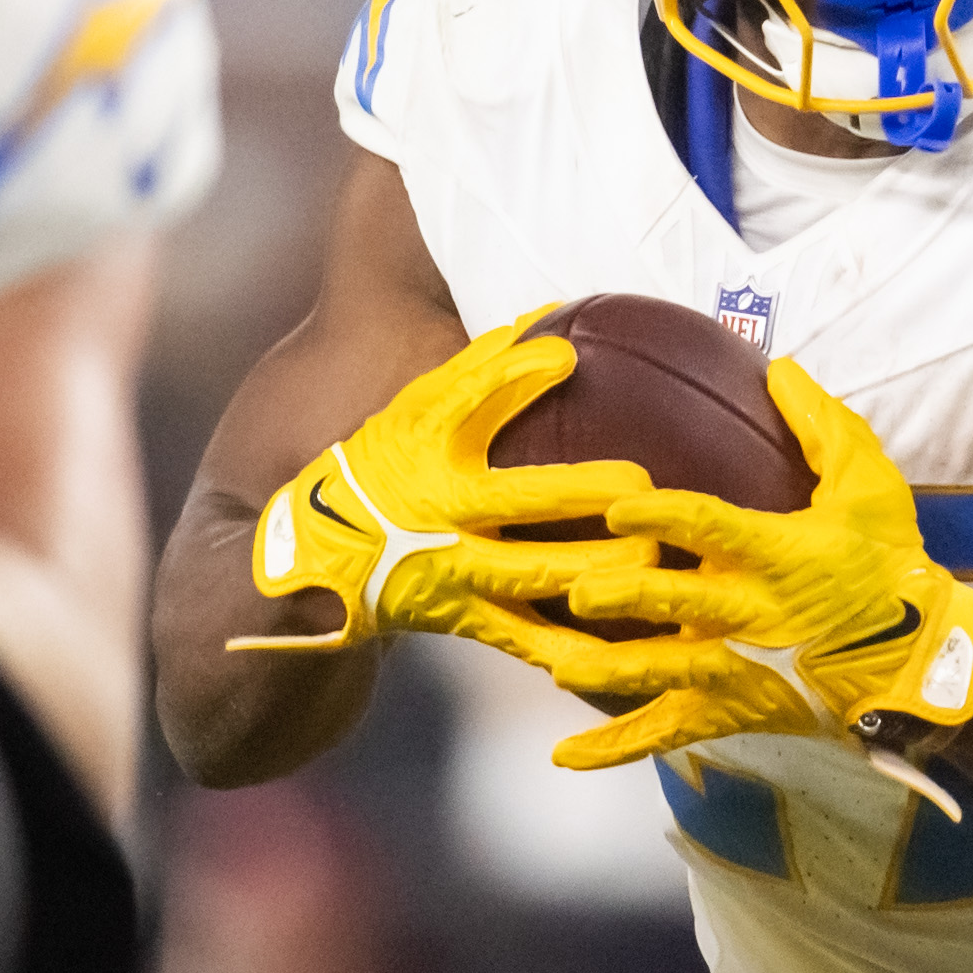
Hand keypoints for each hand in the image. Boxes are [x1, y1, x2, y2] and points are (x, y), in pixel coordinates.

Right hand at [224, 310, 666, 671]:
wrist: (320, 561)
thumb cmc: (382, 471)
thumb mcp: (415, 412)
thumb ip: (483, 370)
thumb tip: (551, 321)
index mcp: (428, 450)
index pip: (469, 400)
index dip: (514, 376)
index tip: (568, 358)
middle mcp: (442, 510)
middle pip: (516, 500)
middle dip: (579, 492)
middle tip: (640, 482)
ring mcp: (455, 571)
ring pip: (530, 574)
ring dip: (590, 570)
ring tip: (652, 561)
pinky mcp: (468, 619)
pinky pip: (526, 639)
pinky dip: (572, 650)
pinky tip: (625, 651)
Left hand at [544, 360, 972, 772]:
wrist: (920, 662)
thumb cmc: (892, 566)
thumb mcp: (870, 484)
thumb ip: (822, 425)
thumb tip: (778, 367)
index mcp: (780, 555)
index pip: (713, 527)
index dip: (664, 512)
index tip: (618, 500)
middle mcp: (754, 615)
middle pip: (679, 602)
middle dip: (626, 594)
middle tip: (577, 588)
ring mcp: (742, 669)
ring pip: (665, 674)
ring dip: (609, 669)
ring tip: (554, 663)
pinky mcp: (735, 709)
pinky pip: (670, 733)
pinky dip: (617, 747)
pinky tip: (565, 755)